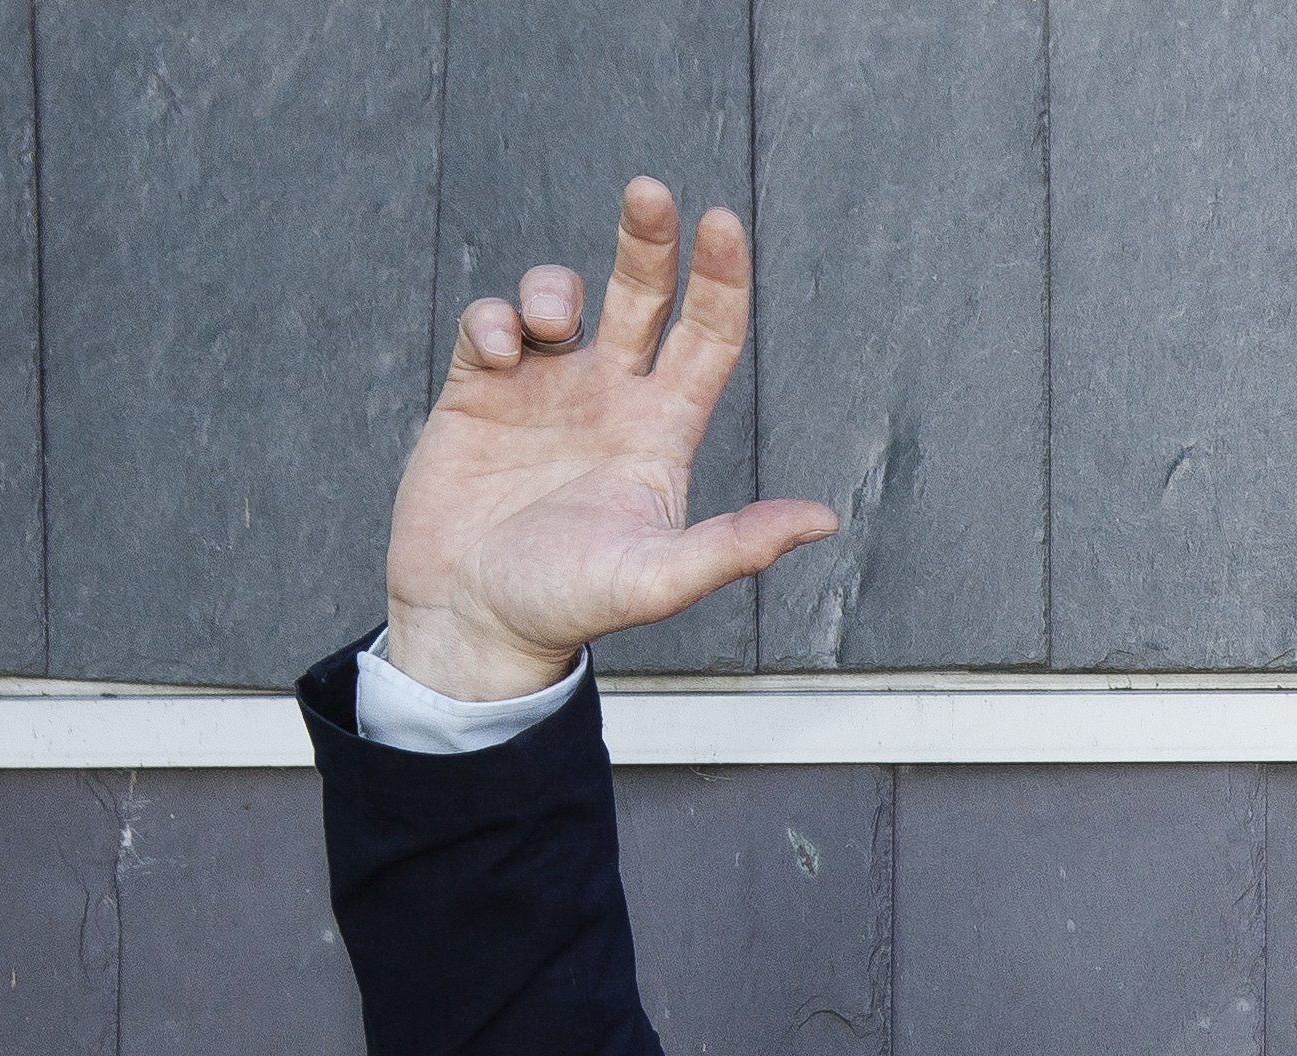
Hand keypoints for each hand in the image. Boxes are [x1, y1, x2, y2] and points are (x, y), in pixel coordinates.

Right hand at [382, 177, 834, 701]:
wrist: (472, 621)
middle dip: (648, 239)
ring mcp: (544, 392)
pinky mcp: (476, 394)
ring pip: (560, 298)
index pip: (706, 339)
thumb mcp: (660, 578)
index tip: (721, 223)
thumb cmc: (568, 606)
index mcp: (662, 433)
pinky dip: (494, 320)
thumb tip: (824, 520)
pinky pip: (490, 326)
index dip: (719, 281)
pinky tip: (496, 350)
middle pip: (641, 296)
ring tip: (548, 323)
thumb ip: (738, 546)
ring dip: (555, 287)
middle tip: (650, 192)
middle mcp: (610, 400)